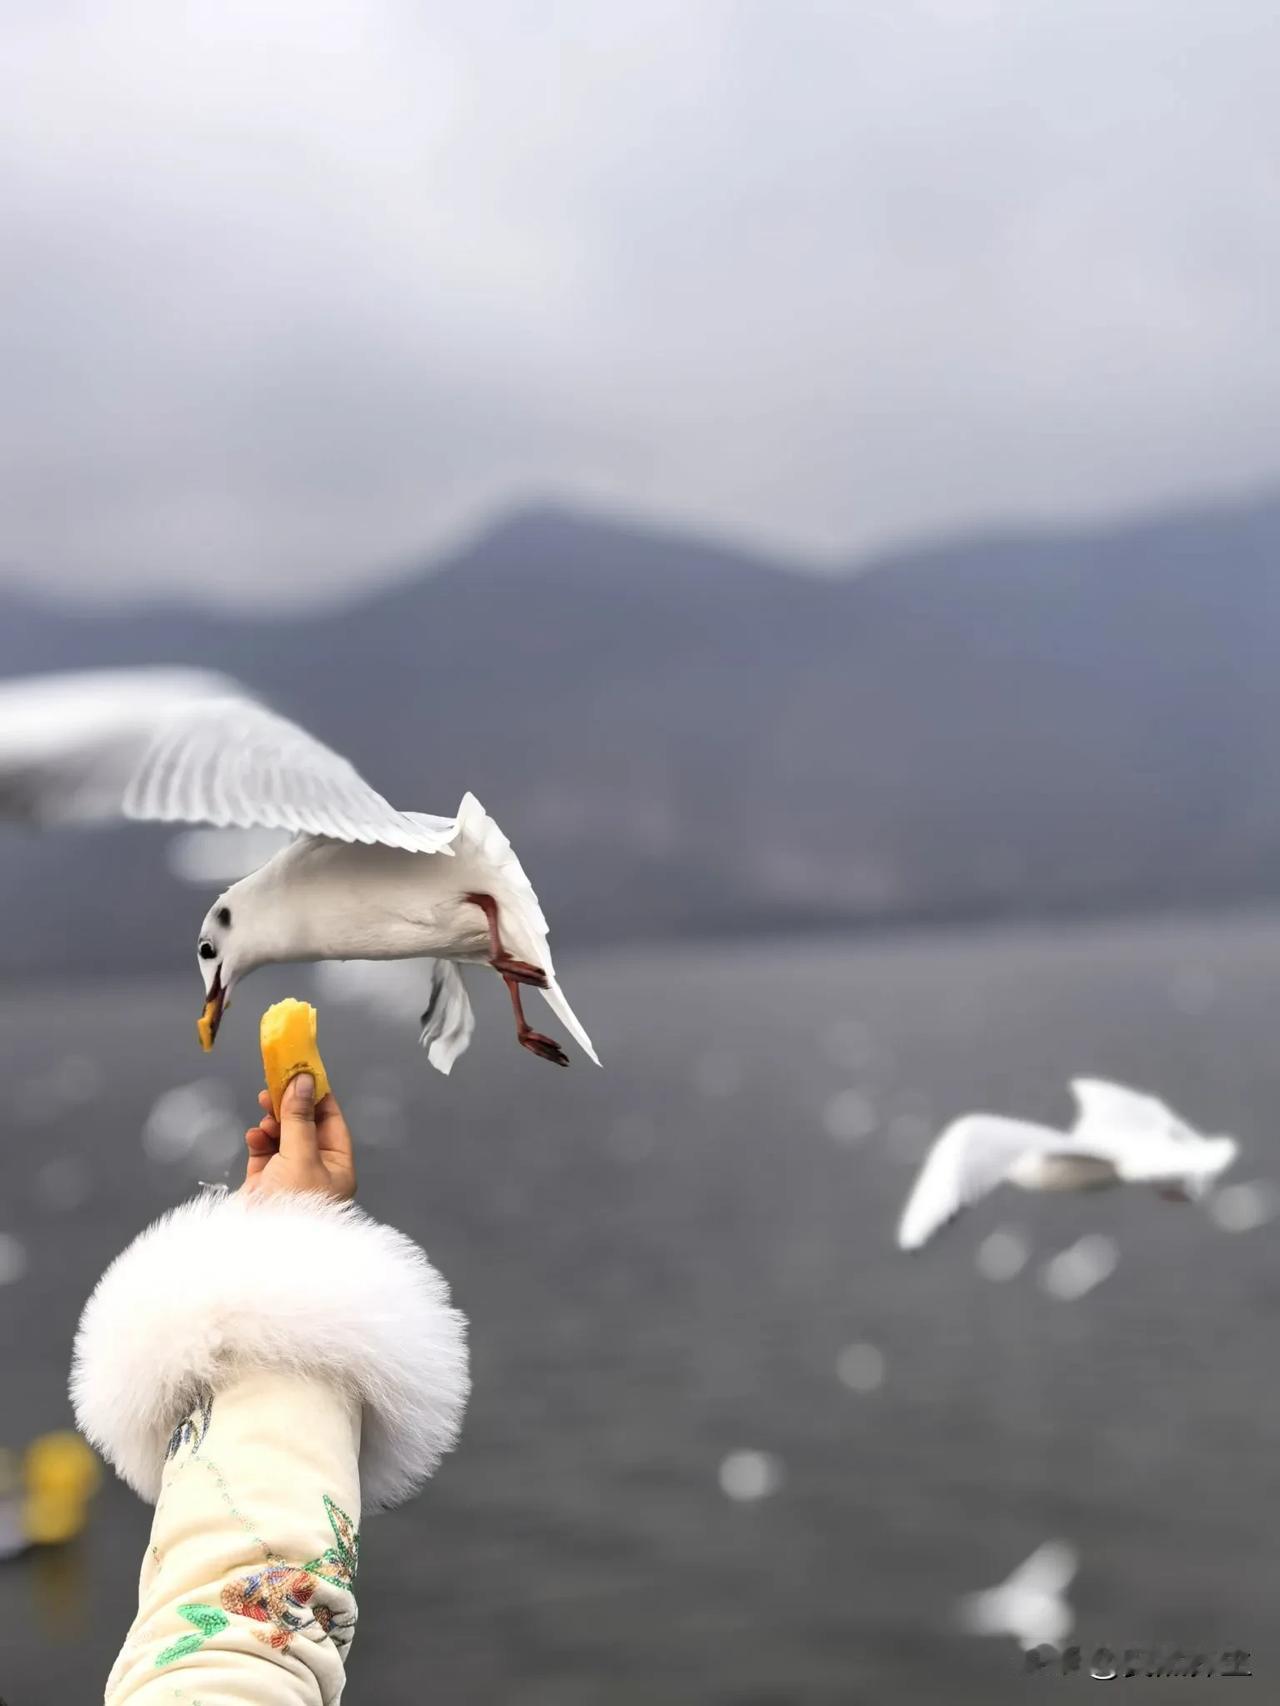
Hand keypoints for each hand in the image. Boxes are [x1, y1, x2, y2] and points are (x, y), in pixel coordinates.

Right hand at [241, 1074, 356, 1201]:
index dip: (317, 1095)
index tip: (302, 1072)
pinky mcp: (264, 1186)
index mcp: (337, 1166)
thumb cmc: (292, 1209)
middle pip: (305, 1126)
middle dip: (290, 1106)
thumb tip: (303, 1081)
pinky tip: (255, 1136)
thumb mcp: (300, 1156)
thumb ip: (299, 1117)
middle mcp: (316, 1171)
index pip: (331, 1121)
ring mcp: (289, 1178)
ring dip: (273, 1123)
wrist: (257, 1253)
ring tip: (263, 1112)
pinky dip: (259, 1141)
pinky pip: (263, 1154)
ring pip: (282, 1137)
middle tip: (274, 1084)